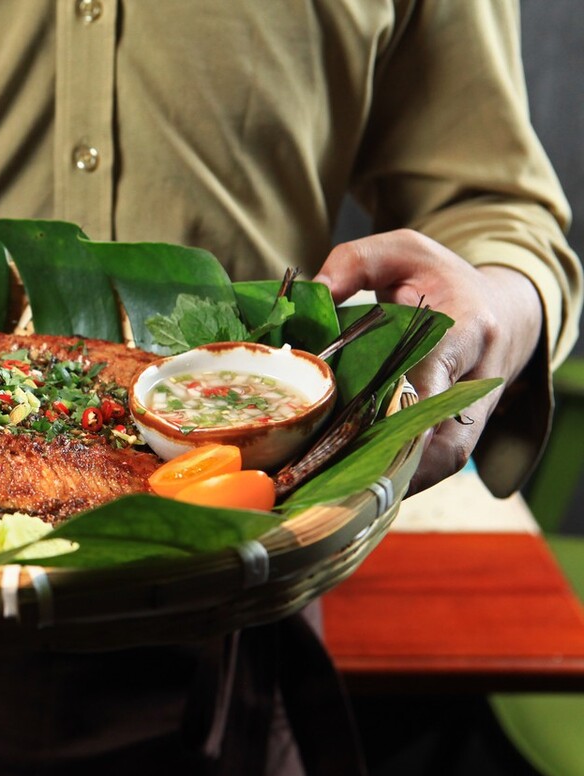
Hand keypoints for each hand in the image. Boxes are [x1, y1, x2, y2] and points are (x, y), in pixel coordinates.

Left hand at [314, 229, 541, 494]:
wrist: (499, 312)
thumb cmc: (442, 281)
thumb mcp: (404, 252)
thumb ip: (356, 262)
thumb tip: (311, 292)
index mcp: (469, 329)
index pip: (439, 371)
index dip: (403, 400)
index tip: (364, 418)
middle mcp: (480, 380)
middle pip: (446, 435)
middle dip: (393, 457)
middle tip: (334, 470)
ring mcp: (473, 415)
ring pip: (442, 461)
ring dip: (392, 477)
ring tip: (333, 487)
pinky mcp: (459, 435)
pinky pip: (432, 467)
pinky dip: (395, 478)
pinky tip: (348, 485)